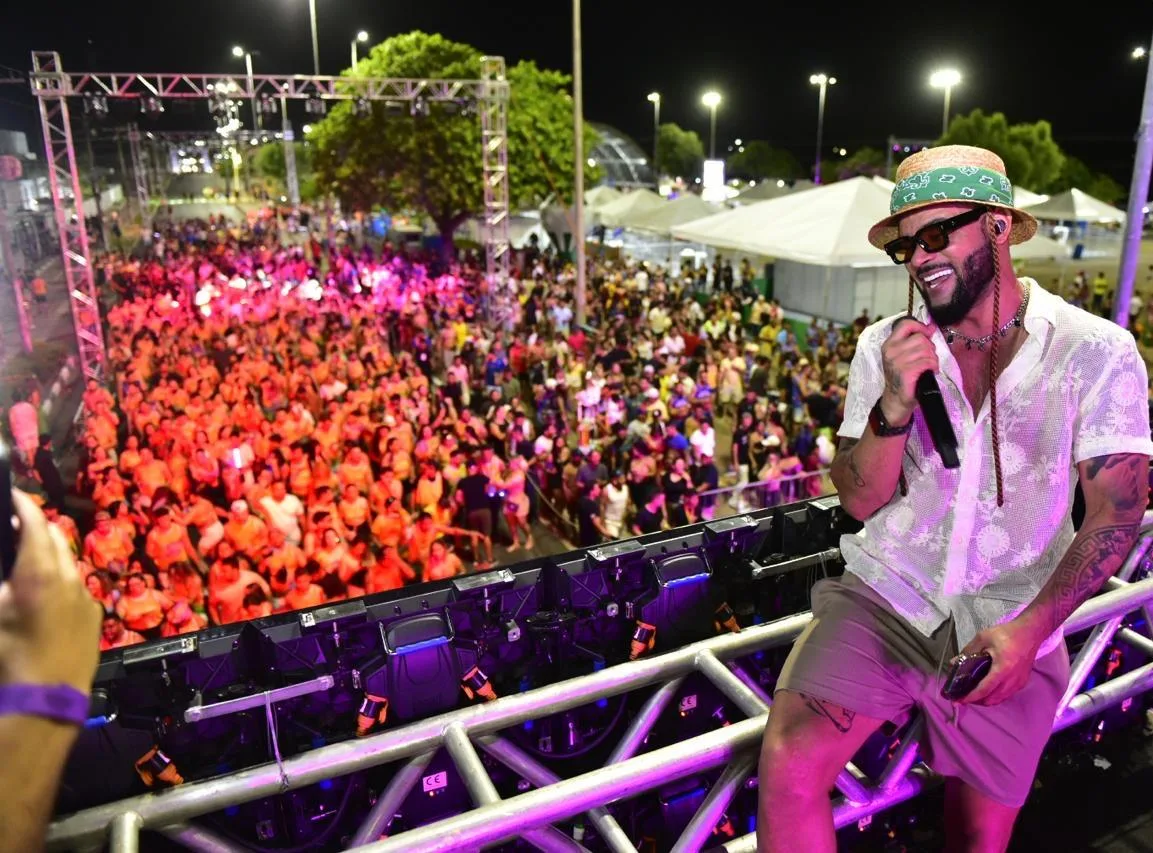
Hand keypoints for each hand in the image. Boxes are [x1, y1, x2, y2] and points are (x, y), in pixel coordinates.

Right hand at [0, 492, 101, 694]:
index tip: (10, 496)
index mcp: (39, 572)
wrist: (45, 703)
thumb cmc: (6, 658)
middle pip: (55, 537)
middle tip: (13, 525)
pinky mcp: (93, 617)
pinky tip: (42, 594)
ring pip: (66, 562)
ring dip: (47, 555)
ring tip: (24, 559)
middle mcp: (69, 578)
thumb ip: (1, 580)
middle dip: (35, 526)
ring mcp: (85, 598)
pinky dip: (59, 580)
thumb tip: (7, 570)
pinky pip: (76, 587)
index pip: (34, 521)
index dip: (21, 504)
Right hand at [880, 318, 938, 423]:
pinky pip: (927, 362)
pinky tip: (931, 371)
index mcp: (889, 344)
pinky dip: (933, 366)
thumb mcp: (902, 355)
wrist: (896, 399)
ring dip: (933, 358)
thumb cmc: (902, 376)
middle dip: (930, 347)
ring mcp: (897, 362)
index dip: (920, 326)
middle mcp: (891, 351)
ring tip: (929, 366)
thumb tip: (930, 327)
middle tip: (928, 358)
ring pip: (926, 350)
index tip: (928, 333)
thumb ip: (913, 340)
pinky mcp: (906, 372)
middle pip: (920, 338)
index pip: (905, 324)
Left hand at [954, 615, 1046, 705]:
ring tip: (974, 694)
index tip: (958, 700)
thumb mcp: (983, 638)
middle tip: (963, 696)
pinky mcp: (1023, 682)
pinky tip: (988, 689)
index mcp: (1002, 669)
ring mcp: (1019, 682)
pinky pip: (1007, 695)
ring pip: (1000, 699)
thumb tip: (953, 663)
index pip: (984, 689)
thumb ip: (968, 651)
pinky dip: (996, 696)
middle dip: (977, 701)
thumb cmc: (1006, 633)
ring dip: (986, 699)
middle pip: (992, 699)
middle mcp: (1012, 680)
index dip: (971, 697)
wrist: (1030, 632)